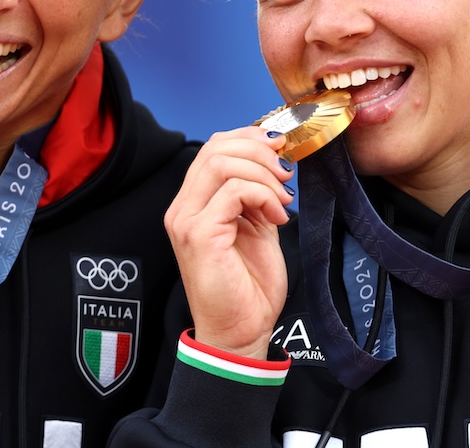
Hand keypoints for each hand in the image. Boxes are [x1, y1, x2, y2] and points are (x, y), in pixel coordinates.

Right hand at [164, 127, 294, 358]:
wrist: (241, 332)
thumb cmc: (248, 287)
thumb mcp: (257, 227)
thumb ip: (257, 195)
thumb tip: (275, 160)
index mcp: (194, 203)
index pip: (213, 148)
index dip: (249, 138)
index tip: (282, 148)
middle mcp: (182, 208)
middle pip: (215, 148)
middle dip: (259, 150)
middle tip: (287, 171)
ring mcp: (186, 220)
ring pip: (221, 163)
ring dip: (263, 174)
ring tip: (283, 199)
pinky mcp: (198, 234)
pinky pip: (232, 191)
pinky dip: (263, 196)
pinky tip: (277, 218)